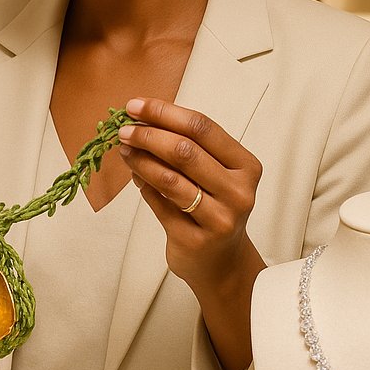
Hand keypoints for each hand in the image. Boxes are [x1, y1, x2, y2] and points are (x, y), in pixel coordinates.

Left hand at [117, 96, 263, 369]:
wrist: (222, 263)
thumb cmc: (214, 207)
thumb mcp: (214, 174)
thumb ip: (188, 147)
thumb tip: (141, 118)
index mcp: (246, 166)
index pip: (202, 127)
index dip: (164, 112)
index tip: (134, 105)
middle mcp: (239, 191)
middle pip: (185, 151)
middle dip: (148, 135)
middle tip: (123, 130)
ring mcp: (220, 218)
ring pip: (170, 178)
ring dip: (140, 160)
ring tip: (123, 149)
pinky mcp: (195, 239)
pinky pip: (159, 204)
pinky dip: (142, 186)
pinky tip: (134, 175)